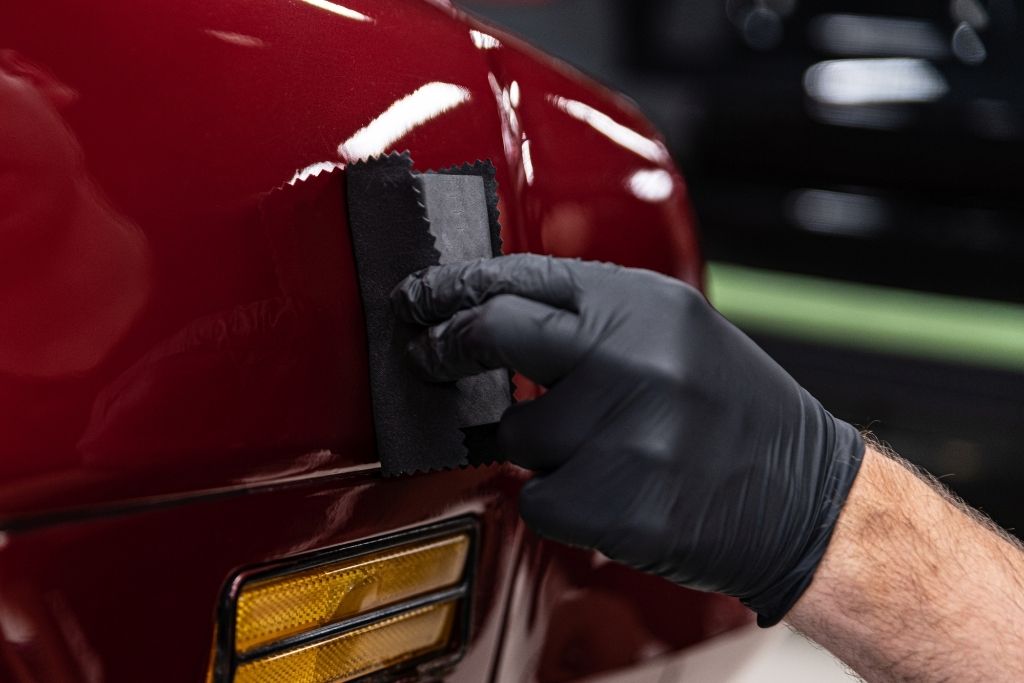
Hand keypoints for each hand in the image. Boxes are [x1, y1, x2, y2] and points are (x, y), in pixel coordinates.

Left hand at [391, 254, 863, 623]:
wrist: (804, 498)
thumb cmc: (734, 413)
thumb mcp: (677, 332)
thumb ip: (595, 315)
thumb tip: (496, 310)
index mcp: (647, 306)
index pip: (522, 276)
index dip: (455, 287)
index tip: (419, 298)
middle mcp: (632, 360)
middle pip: (494, 334)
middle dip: (446, 346)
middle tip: (428, 354)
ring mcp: (620, 434)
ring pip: (514, 433)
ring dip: (536, 445)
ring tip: (602, 449)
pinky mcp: (611, 504)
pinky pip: (535, 496)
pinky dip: (557, 497)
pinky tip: (611, 490)